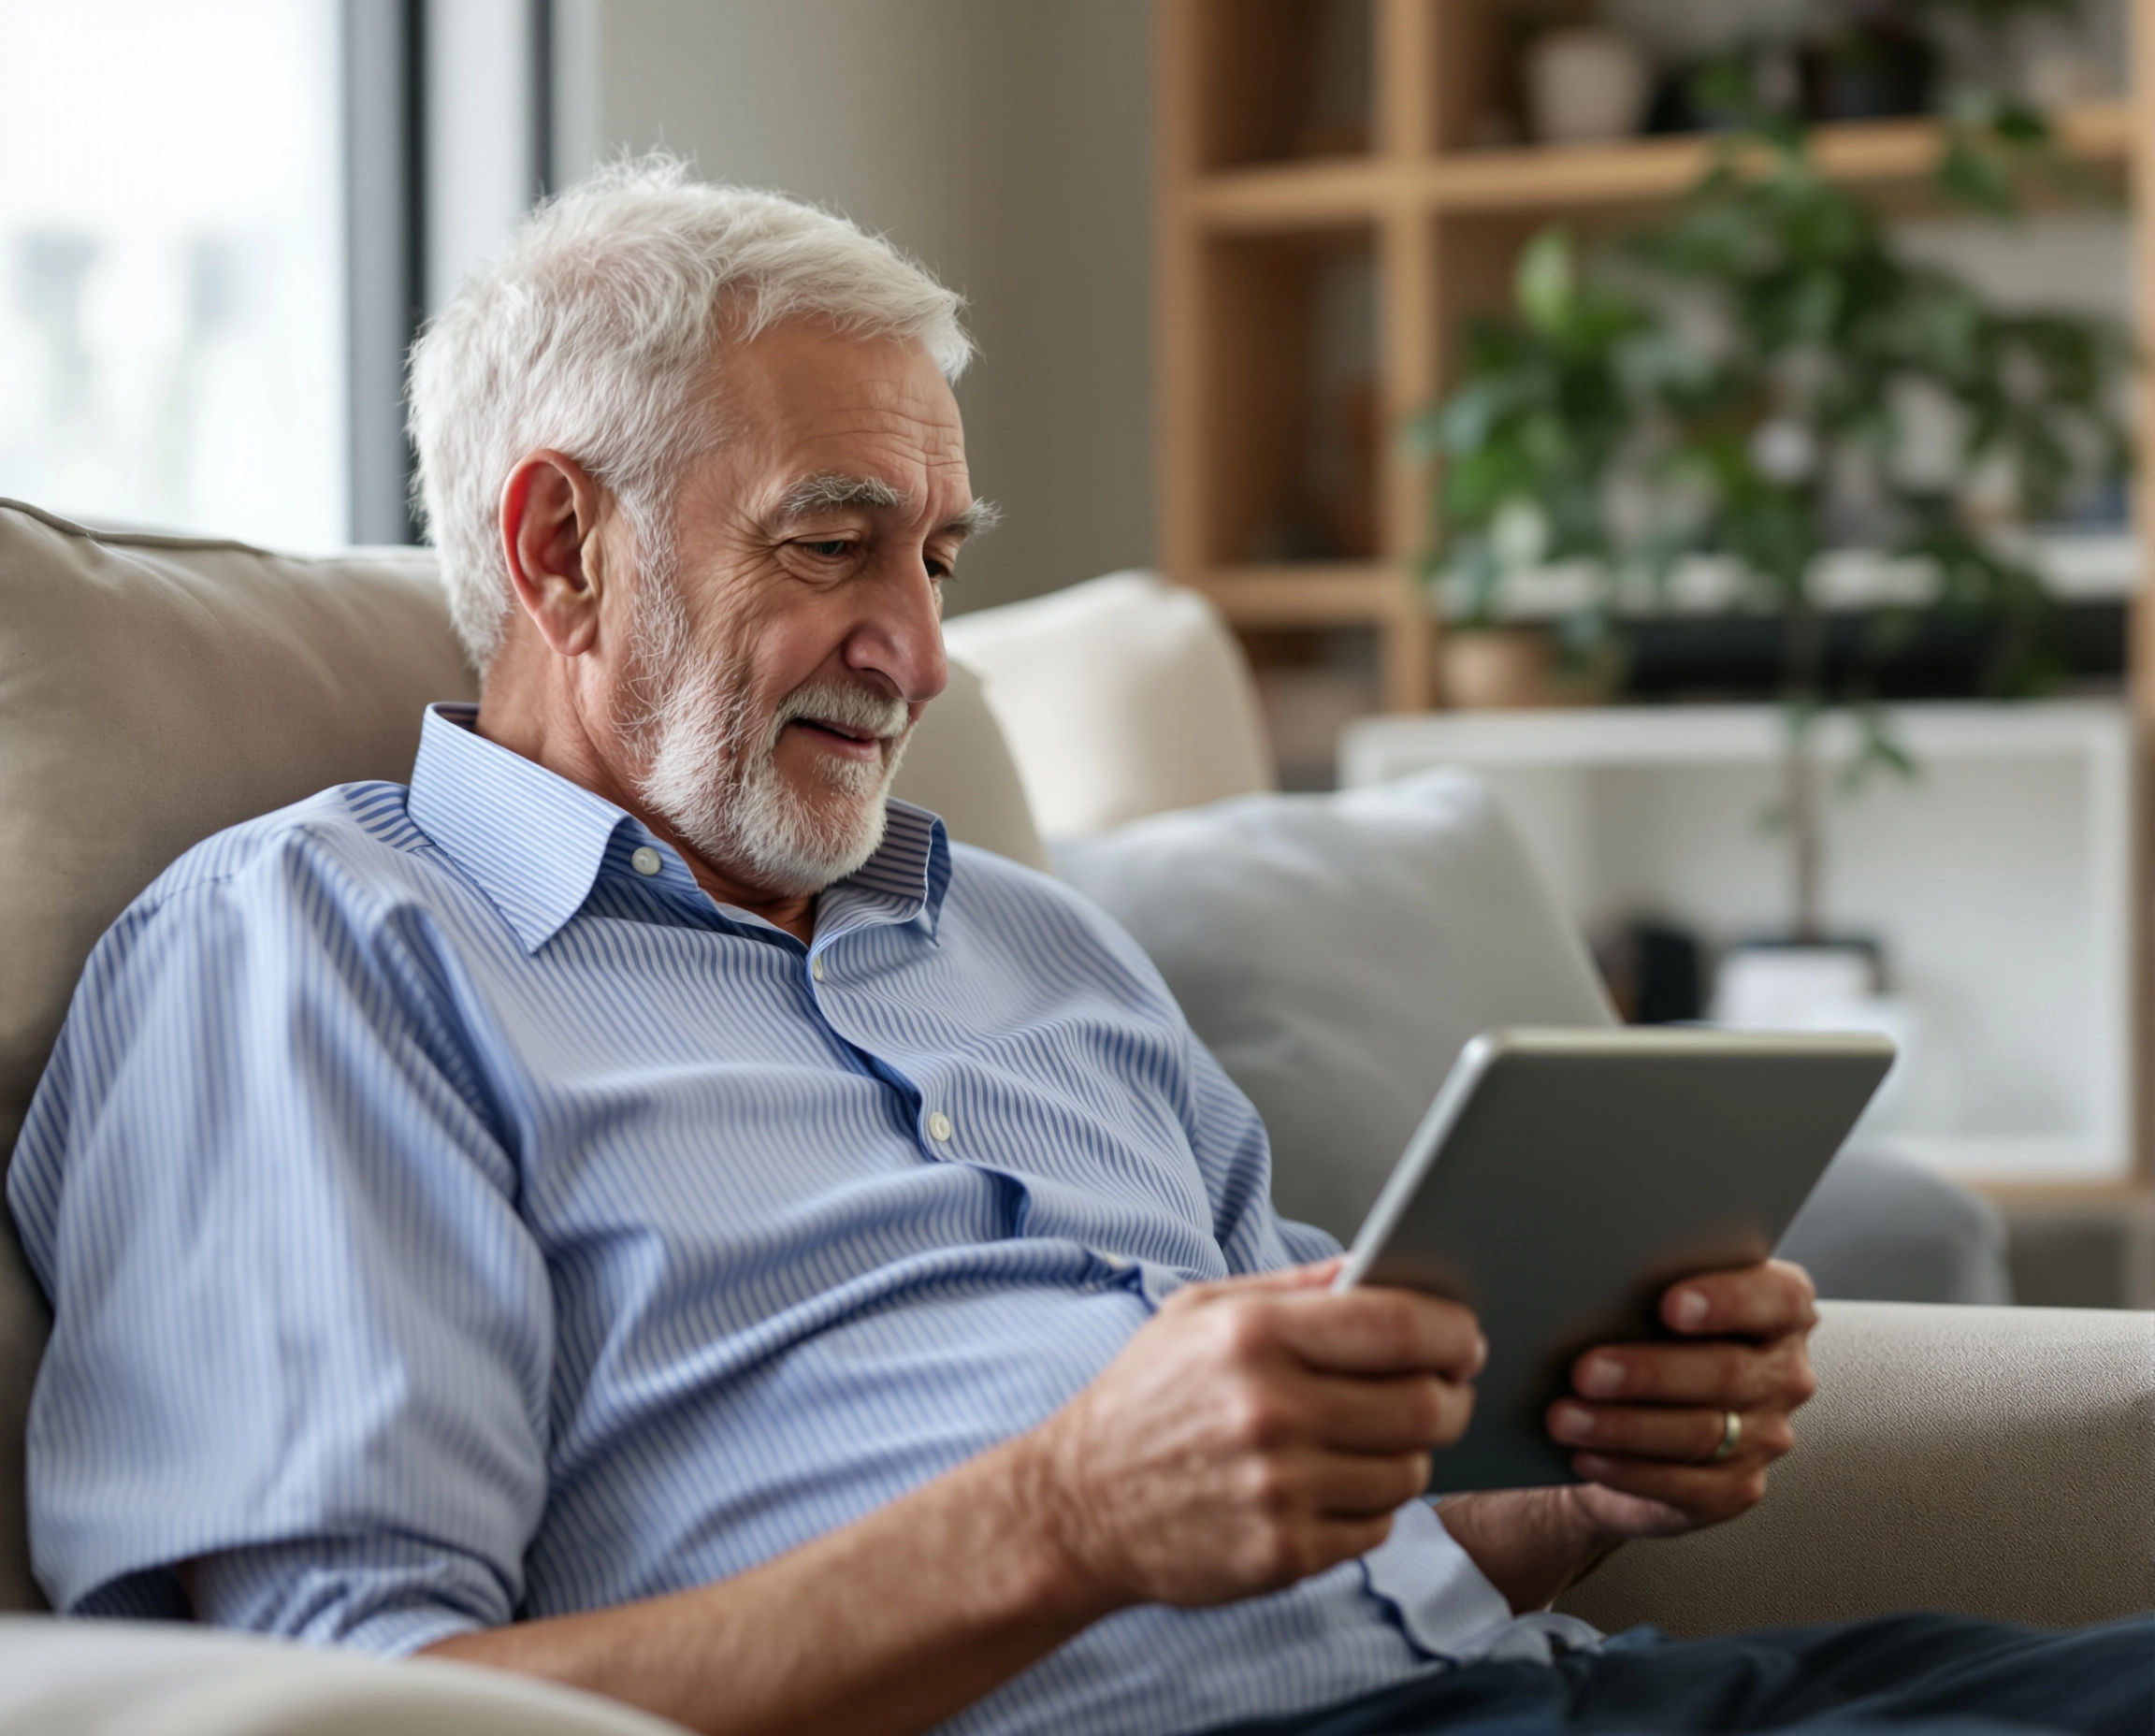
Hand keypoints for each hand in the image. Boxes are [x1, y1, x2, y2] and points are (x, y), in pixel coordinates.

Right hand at [1015, 1261, 1484, 1612]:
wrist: (1075, 1507)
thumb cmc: (1144, 1399)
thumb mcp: (1199, 1312)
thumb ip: (1294, 1286)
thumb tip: (1378, 1267)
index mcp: (1252, 1336)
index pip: (1396, 1326)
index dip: (1452, 1330)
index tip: (1465, 1337)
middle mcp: (1269, 1411)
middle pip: (1421, 1404)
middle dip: (1450, 1396)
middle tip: (1444, 1390)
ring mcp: (1277, 1488)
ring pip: (1409, 1471)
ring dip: (1411, 1454)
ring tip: (1378, 1439)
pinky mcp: (1282, 1552)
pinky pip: (1376, 1527)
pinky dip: (1372, 1506)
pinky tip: (1336, 1484)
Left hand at [1548, 1258, 1818, 1540]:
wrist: (1639, 1408)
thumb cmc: (1646, 1328)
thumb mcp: (1653, 1295)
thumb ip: (1650, 1282)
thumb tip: (1592, 1282)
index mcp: (1781, 1310)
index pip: (1777, 1300)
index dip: (1728, 1301)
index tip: (1670, 1304)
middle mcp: (1783, 1374)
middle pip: (1728, 1373)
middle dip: (1650, 1373)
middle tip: (1585, 1370)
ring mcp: (1766, 1436)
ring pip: (1701, 1434)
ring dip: (1624, 1427)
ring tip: (1565, 1417)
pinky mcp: (1737, 1487)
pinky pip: (1686, 1486)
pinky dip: (1629, 1470)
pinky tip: (1587, 1456)